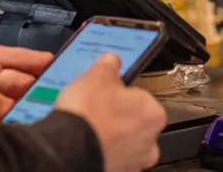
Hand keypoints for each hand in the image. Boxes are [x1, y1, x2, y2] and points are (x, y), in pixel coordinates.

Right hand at [56, 54, 167, 171]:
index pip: (142, 98)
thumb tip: (112, 61)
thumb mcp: (97, 75)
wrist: (69, 149)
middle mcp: (150, 142)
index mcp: (154, 114)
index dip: (122, 94)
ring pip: (124, 145)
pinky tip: (85, 143)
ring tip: (88, 128)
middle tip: (96, 110)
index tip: (108, 93)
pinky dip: (101, 152)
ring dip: (110, 138)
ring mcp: (133, 162)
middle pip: (135, 124)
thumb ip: (109, 65)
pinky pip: (110, 159)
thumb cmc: (89, 113)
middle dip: (118, 118)